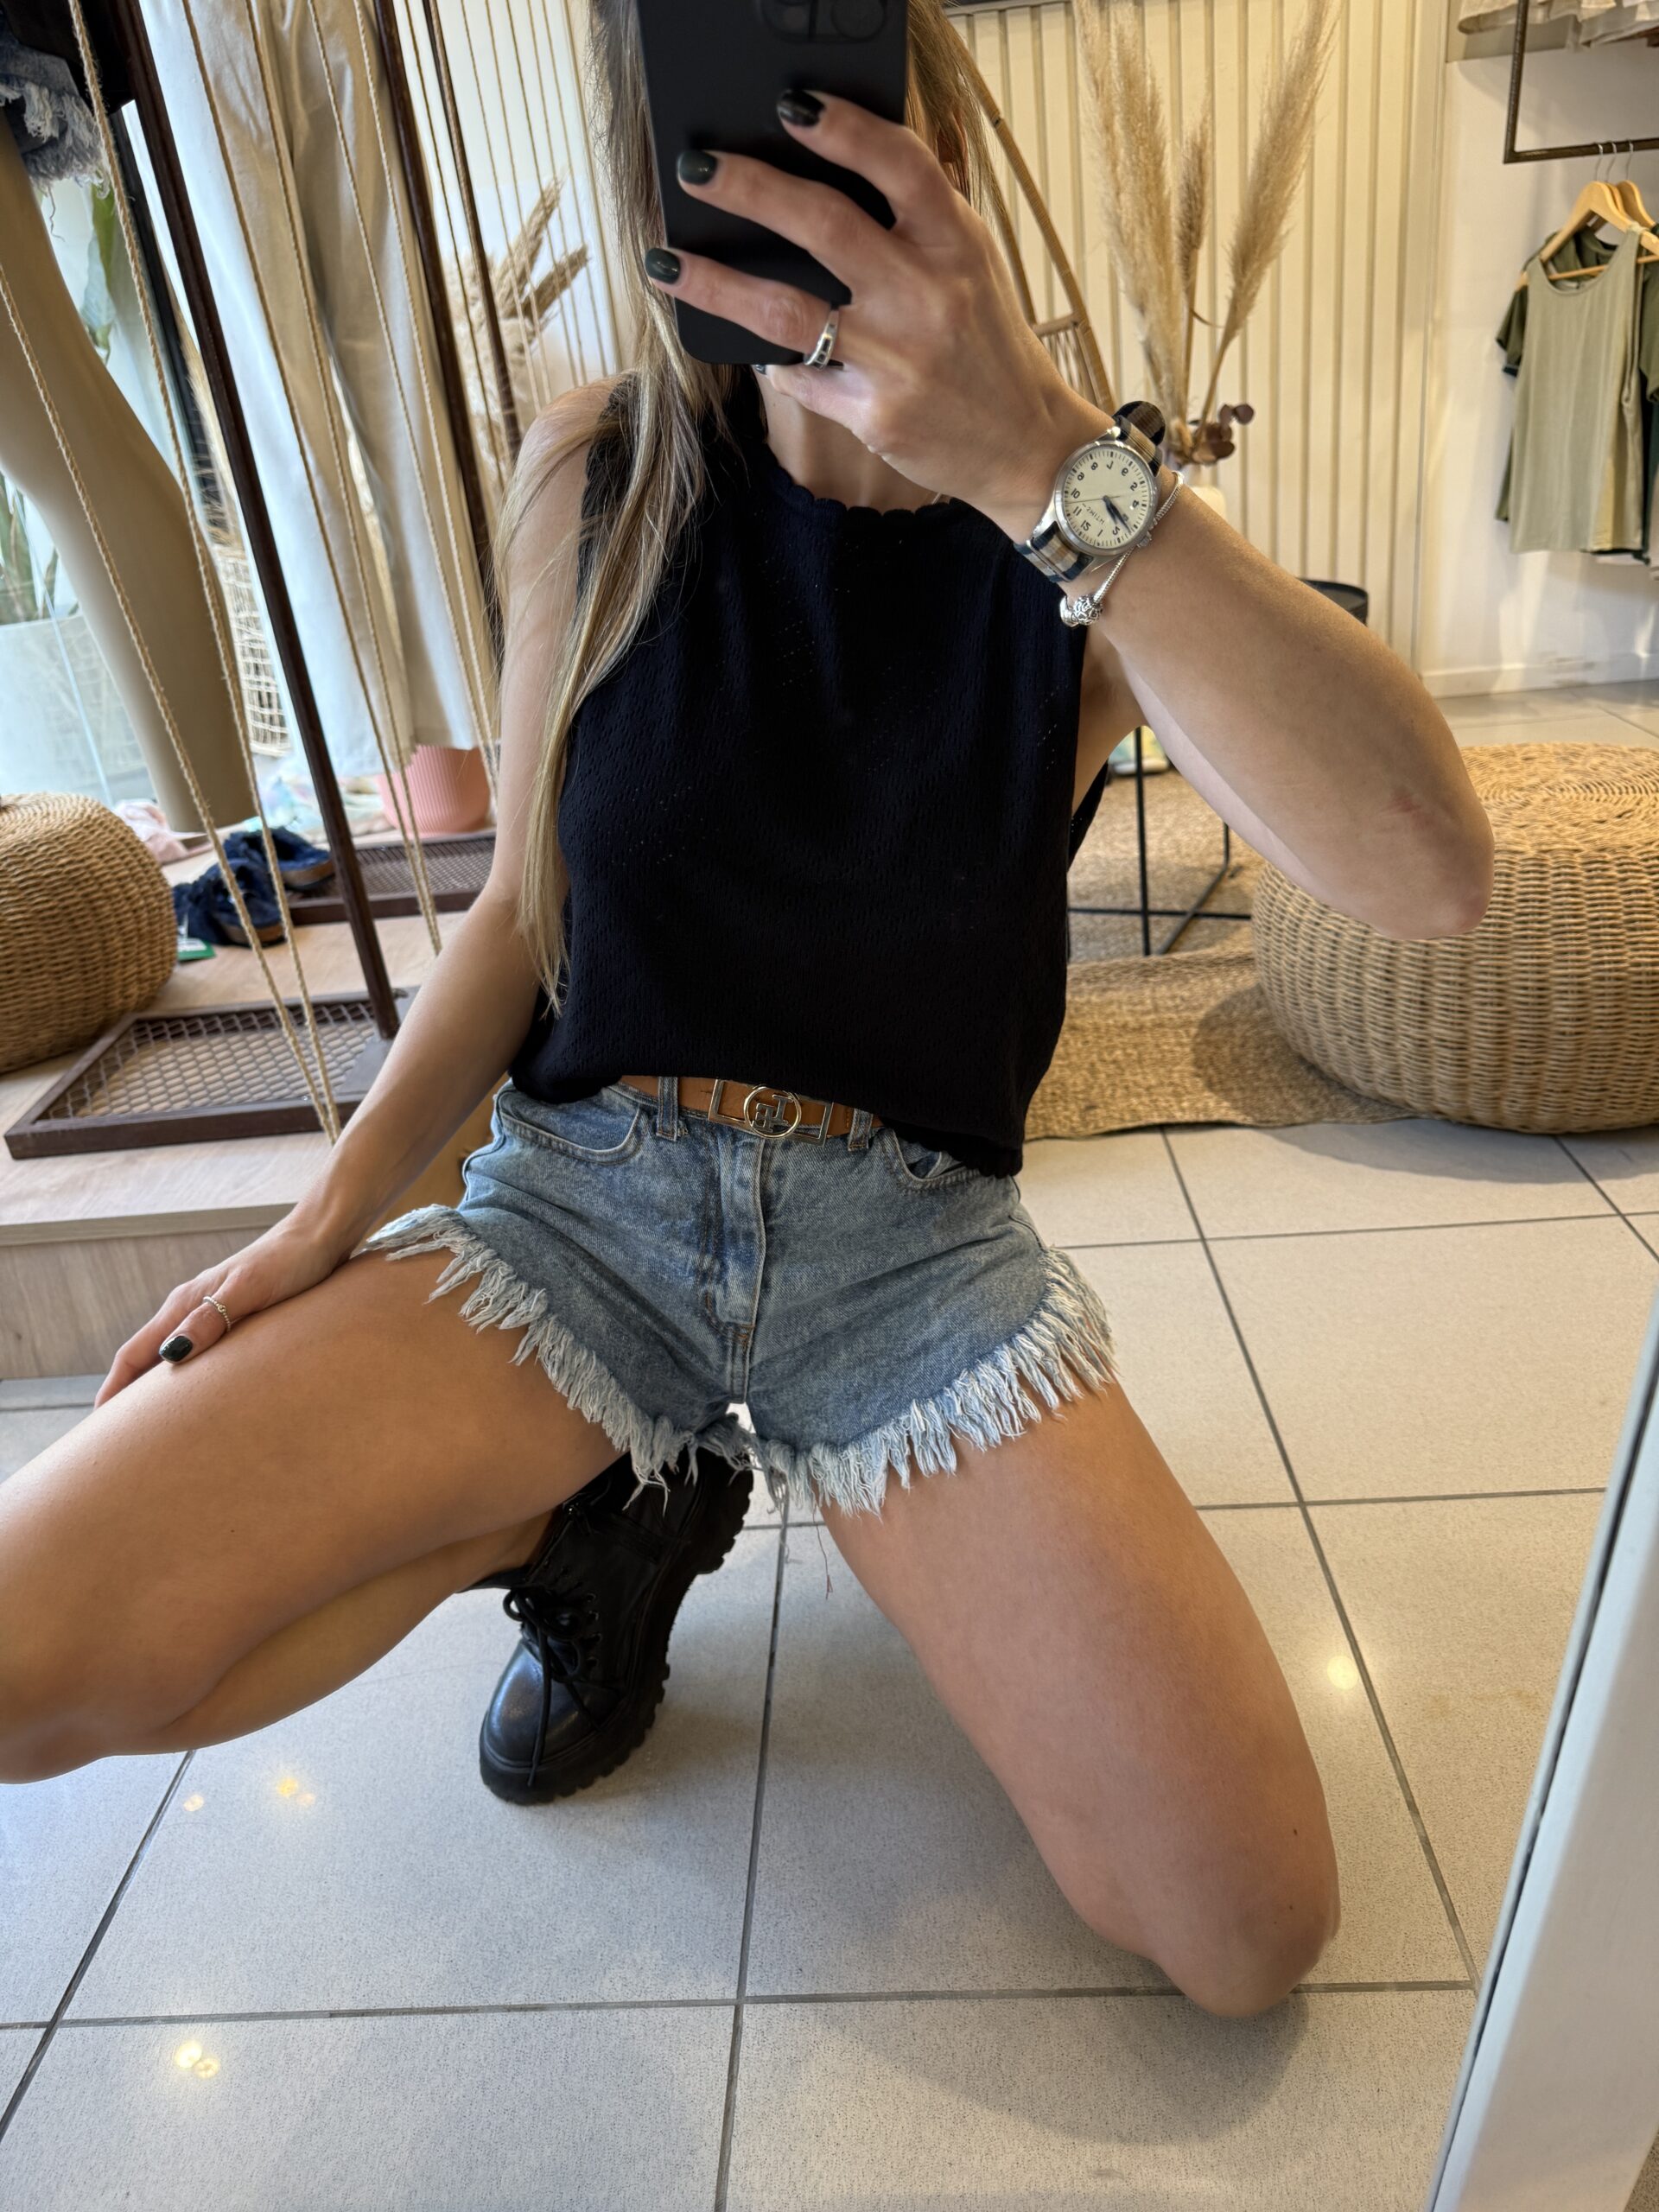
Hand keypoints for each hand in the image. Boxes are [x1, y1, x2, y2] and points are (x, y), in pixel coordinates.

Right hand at [94, 1216, 353, 1404]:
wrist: (320, 1237)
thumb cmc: (289, 1262)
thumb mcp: (249, 1289)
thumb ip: (211, 1319)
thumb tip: (171, 1355)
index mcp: (184, 1304)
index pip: (135, 1354)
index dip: (116, 1390)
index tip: (100, 1428)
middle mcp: (191, 1309)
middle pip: (148, 1358)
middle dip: (132, 1398)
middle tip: (124, 1440)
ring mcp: (213, 1313)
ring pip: (175, 1357)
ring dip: (162, 1389)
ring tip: (158, 1428)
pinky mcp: (238, 1318)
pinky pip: (202, 1354)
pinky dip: (192, 1378)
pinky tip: (204, 1396)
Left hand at [646, 91, 1106, 539]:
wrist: (1024, 444)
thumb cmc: (989, 344)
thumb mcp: (972, 267)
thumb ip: (919, 219)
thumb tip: (837, 165)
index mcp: (957, 245)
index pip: (899, 165)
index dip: (843, 129)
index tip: (790, 105)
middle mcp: (928, 297)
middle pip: (824, 225)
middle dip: (749, 189)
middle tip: (696, 168)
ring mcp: (898, 360)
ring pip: (785, 310)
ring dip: (715, 283)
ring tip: (666, 261)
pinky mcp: (875, 416)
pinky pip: (800, 378)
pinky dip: (769, 360)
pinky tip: (744, 344)